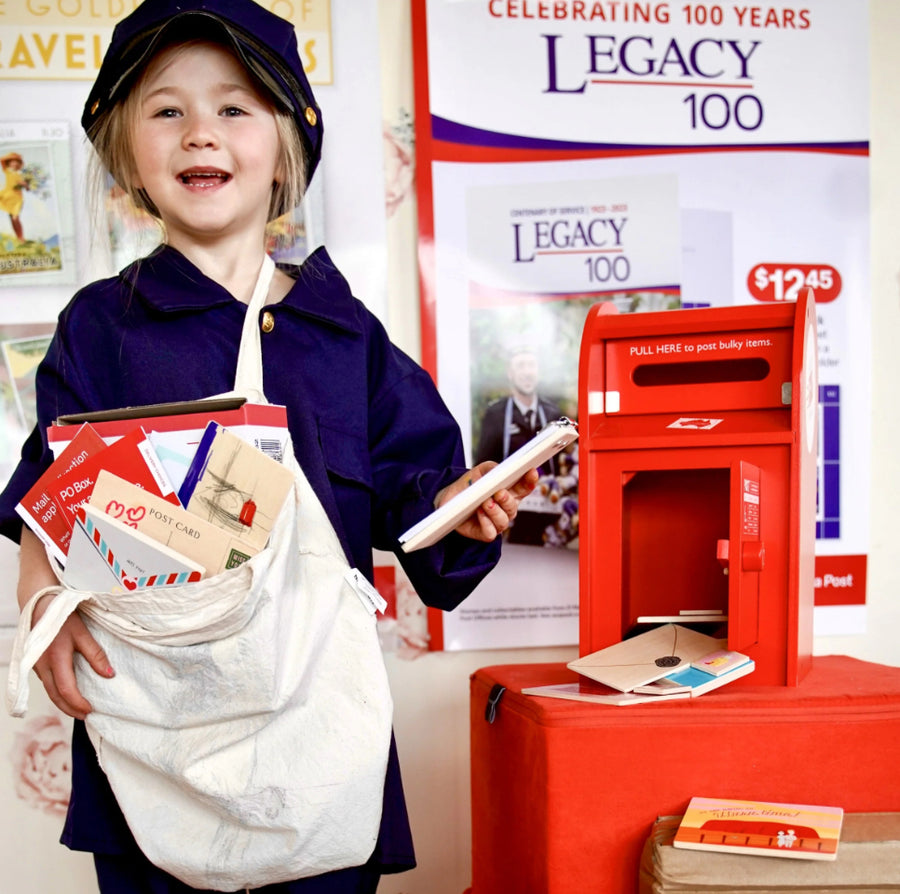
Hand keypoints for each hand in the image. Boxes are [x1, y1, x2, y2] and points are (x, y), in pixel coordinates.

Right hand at [18, 528, 114, 719]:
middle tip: (85, 716)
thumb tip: (110, 674)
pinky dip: (57, 692)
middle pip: (55, 697)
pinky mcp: (36, 662)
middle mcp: (42, 667)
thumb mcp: (82, 632)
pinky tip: (66, 693)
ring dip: (63, 702)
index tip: (91, 710)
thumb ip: (95, 654)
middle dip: (70, 709)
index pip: (67, 691)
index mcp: (56, 660)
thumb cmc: (62, 615)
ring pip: (49, 691)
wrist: (38, 603)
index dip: (78, 704)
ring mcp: (37, 666)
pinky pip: (46, 683)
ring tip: (78, 709)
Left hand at [437, 461, 538, 542]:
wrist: (450, 498)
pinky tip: (479, 513)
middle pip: (514, 506)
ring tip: (486, 503)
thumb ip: (492, 468)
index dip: (530, 480)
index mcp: (510, 492)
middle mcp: (506, 509)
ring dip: (495, 511)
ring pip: (504, 520)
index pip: (525, 487)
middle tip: (499, 493)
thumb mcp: (480, 471)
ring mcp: (497, 522)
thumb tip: (498, 471)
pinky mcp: (486, 533)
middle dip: (507, 499)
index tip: (531, 472)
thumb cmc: (469, 485)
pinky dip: (486, 522)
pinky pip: (491, 532)